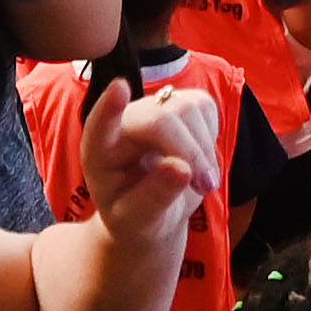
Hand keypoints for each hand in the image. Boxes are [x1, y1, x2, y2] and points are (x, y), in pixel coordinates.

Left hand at [77, 78, 218, 246]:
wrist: (154, 212)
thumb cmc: (137, 219)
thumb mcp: (138, 222)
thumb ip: (155, 198)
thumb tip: (182, 169)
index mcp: (100, 151)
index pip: (99, 125)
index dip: (110, 107)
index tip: (119, 89)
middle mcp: (124, 122)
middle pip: (161, 119)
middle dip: (189, 152)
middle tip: (204, 188)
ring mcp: (152, 107)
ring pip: (188, 108)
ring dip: (204, 148)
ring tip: (203, 184)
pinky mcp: (179, 103)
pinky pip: (204, 106)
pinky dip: (211, 137)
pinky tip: (202, 161)